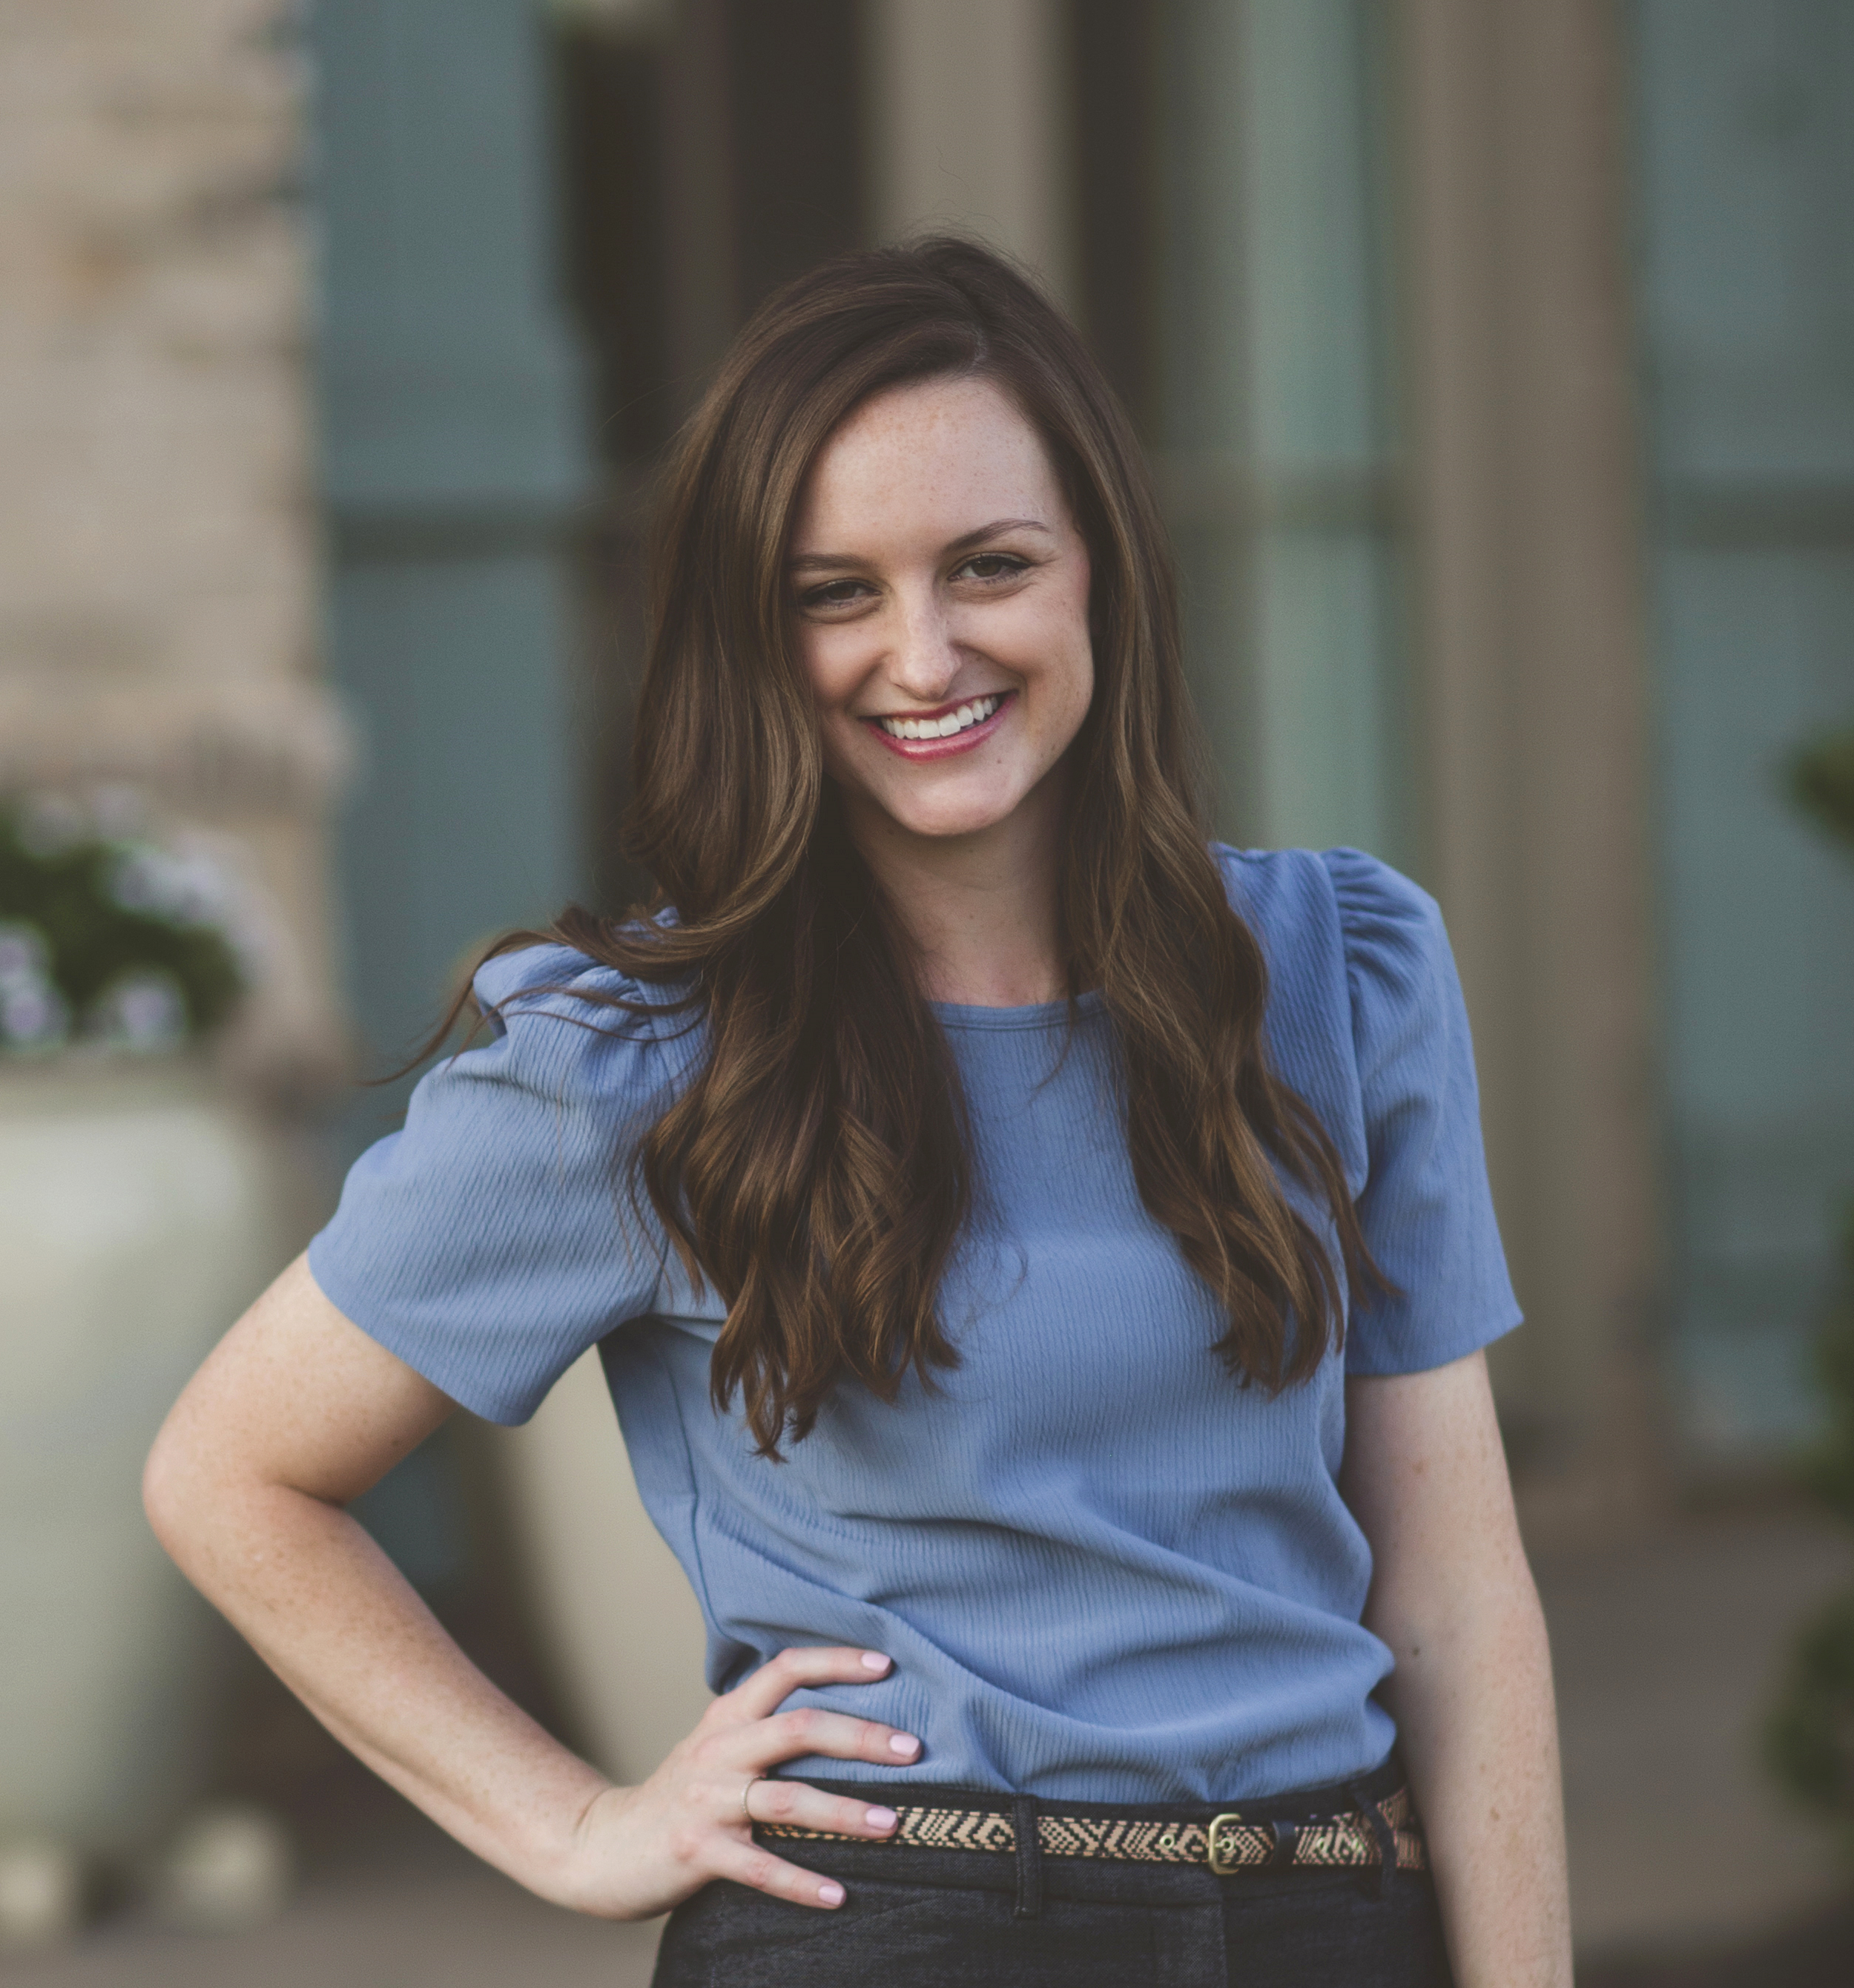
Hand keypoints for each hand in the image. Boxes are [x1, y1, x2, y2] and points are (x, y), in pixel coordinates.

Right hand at [547, 1645, 918, 1919]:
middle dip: (861, 1736)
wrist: (603, 1846)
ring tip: (893, 1823)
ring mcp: (706, 1799)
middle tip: (913, 1748)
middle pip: (799, 1728)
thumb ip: (766, 1725)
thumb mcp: (717, 1745)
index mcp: (727, 1715)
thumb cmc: (681, 1794)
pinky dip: (801, 1882)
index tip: (886, 1665)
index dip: (836, 1661)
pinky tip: (839, 1893)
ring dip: (845, 1812)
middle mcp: (719, 1748)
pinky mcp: (697, 1851)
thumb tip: (847, 1713)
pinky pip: (759, 1867)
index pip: (785, 1669)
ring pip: (787, 1798)